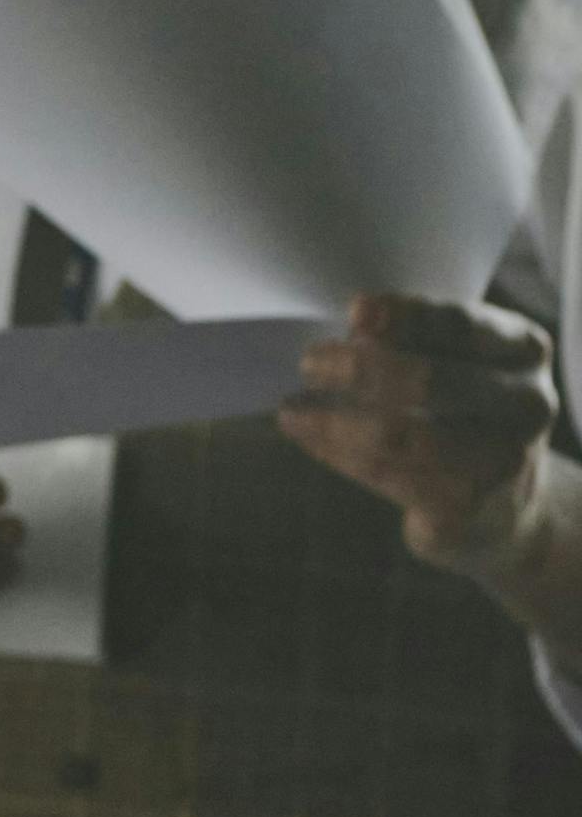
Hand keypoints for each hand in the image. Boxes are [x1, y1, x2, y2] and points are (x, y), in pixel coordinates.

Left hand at [280, 294, 559, 574]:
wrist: (502, 505)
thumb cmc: (460, 410)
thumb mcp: (455, 362)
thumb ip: (413, 340)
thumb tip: (352, 327)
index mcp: (522, 350)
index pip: (461, 325)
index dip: (406, 317)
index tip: (355, 310)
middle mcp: (526, 403)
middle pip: (430, 381)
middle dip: (358, 369)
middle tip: (308, 363)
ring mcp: (503, 460)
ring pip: (400, 435)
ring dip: (332, 420)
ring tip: (291, 409)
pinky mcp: (467, 506)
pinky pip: (385, 473)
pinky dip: (335, 451)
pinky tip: (306, 435)